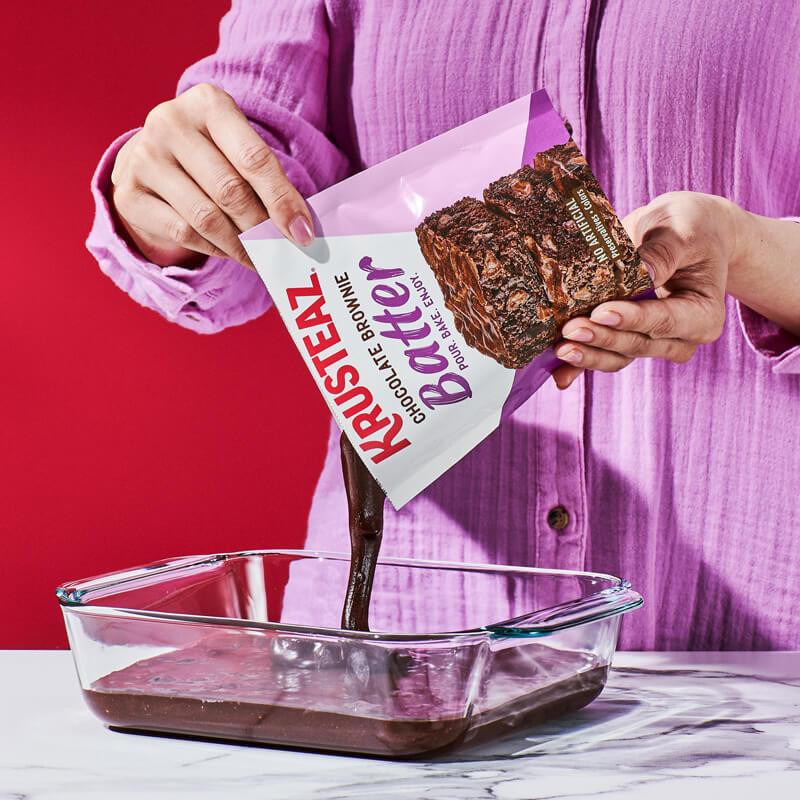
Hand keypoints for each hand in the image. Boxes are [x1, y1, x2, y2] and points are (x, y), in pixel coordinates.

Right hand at [109, 83, 314, 270]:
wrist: (152, 158)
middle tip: (282, 252)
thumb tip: (300, 229)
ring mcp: (144, 157)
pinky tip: (231, 253)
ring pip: (207, 217)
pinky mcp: (129, 193)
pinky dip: (215, 249)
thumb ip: (268, 180)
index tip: (302, 233)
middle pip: (230, 191)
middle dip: (262, 229)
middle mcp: (170, 122)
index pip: (254, 158)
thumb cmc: (212, 154)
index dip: (282, 200)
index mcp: (208, 103)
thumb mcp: (239, 149)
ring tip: (261, 259)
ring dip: (241, 246)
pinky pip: (184, 233)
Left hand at [552, 191, 737, 388]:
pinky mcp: (625, 340)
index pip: (665, 321)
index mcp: (703, 314)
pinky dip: (579, 368)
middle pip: (638, 344)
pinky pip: (602, 357)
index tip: (601, 312)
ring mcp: (652, 343)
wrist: (685, 234)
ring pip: (618, 357)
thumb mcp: (683, 231)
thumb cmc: (689, 228)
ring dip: (588, 355)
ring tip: (560, 348)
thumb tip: (640, 272)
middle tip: (570, 329)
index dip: (632, 319)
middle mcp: (680, 337)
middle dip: (602, 338)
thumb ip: (663, 253)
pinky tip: (559, 375)